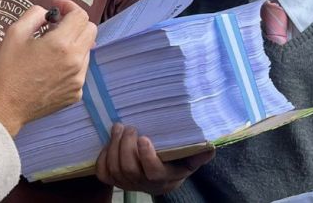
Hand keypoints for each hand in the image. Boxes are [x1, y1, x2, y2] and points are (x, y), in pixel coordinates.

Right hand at [0, 0, 95, 135]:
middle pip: (90, 30)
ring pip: (87, 51)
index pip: (80, 15)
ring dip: (74, 43)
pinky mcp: (76, 93)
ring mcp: (78, 79)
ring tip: (52, 48)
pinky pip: (80, 70)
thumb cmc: (7, 68)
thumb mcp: (15, 32)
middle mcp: (76, 61)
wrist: (5, 106)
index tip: (57, 8)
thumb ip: (35, 14)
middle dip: (75, 22)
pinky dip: (70, 63)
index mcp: (61, 44)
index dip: (69, 6)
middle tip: (57, 25)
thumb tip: (49, 13)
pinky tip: (51, 67)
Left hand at [95, 123, 214, 194]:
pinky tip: (108, 143)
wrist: (160, 179)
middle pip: (129, 169)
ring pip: (114, 168)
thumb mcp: (189, 159)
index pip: (153, 173)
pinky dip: (102, 157)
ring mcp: (127, 184)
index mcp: (163, 178)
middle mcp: (144, 184)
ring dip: (113, 146)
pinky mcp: (115, 181)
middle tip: (129, 127)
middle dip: (125, 145)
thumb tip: (210, 148)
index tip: (144, 138)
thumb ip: (198, 154)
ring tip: (118, 128)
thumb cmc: (175, 163)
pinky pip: (103, 174)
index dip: (146, 156)